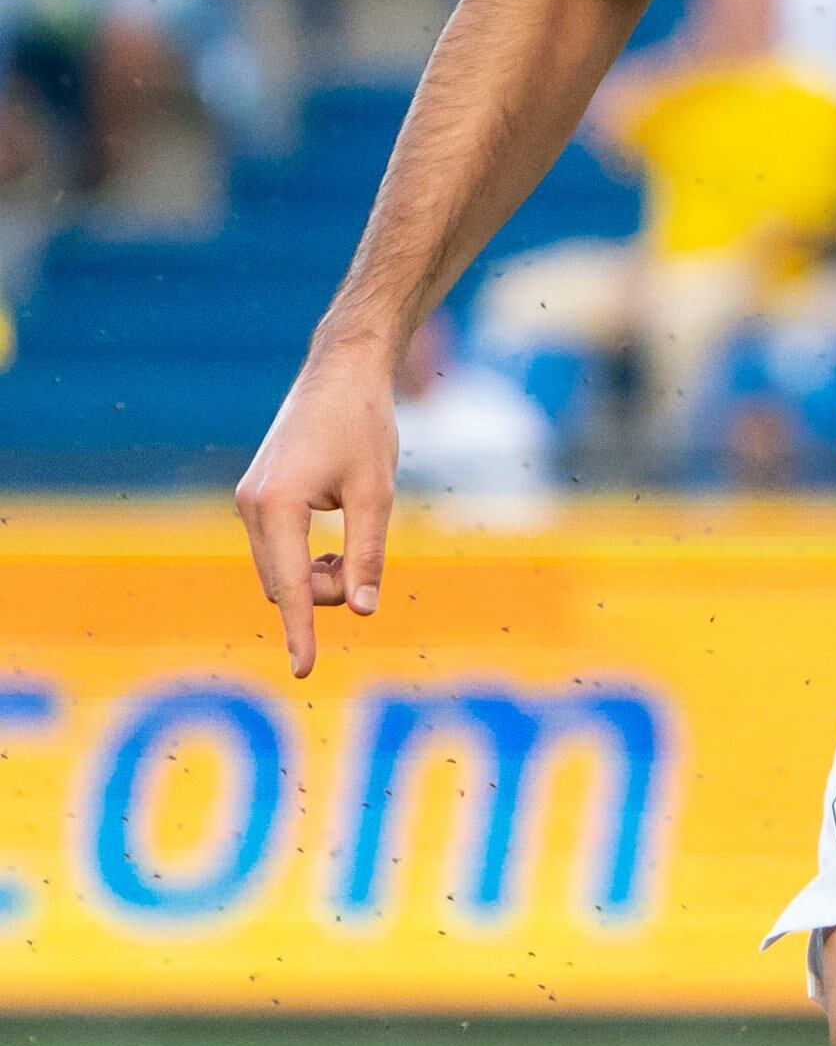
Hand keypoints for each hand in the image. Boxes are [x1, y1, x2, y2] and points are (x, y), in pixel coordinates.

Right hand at [234, 344, 403, 679]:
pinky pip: (278, 552)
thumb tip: (363, 611)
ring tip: (352, 545)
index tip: (305, 672)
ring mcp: (248, 502)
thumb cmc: (364, 427)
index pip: (292, 587)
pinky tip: (334, 543)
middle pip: (286, 585)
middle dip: (326, 591)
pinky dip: (306, 560)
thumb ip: (368, 554)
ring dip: (318, 576)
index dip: (302, 631)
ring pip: (281, 572)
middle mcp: (251, 507)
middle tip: (364, 564)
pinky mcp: (256, 498)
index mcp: (277, 506)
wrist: (341, 373)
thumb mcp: (377, 493)